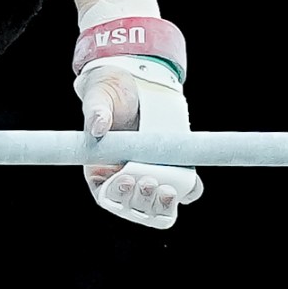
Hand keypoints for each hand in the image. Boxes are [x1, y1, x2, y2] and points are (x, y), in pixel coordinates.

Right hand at [79, 63, 202, 228]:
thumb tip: (98, 126)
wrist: (136, 82)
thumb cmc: (109, 93)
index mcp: (101, 168)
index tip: (126, 179)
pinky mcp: (173, 168)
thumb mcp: (98, 97)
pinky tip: (191, 185)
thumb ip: (95, 111)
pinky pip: (184, 190)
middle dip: (142, 201)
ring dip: (163, 205)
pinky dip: (189, 191)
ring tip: (168, 190)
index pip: (106, 195)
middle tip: (150, 182)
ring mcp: (151, 175)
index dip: (117, 195)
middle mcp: (126, 178)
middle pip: (133, 206)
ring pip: (157, 206)